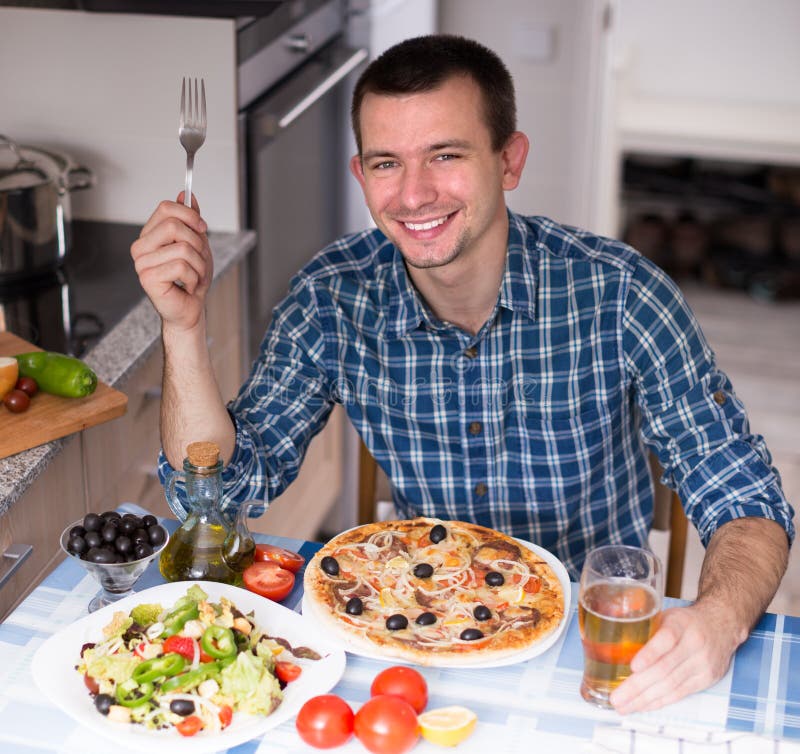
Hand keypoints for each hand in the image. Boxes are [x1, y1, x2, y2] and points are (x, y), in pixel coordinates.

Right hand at [131, 193, 211, 331]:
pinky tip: (187, 286)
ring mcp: (141, 263)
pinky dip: (194, 278)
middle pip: (173, 225)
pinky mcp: (148, 278)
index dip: (190, 215)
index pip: (166, 208)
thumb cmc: (191, 279)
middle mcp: (141, 247)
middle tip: (198, 260)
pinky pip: (181, 267)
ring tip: (193, 276)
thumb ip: (190, 219)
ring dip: (199, 265)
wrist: (191, 308)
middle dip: (197, 243)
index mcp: (150, 235)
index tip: (202, 228)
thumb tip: (185, 194)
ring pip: (183, 248)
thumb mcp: (197, 243)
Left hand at [609, 602, 738, 712]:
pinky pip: (680, 694)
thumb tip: (612, 644)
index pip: (666, 638)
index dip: (650, 654)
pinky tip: (643, 705)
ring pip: (671, 685)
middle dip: (638, 686)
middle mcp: (694, 644)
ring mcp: (703, 664)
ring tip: (624, 706)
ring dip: (645, 699)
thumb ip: (645, 627)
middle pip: (665, 668)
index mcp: (681, 623)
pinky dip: (659, 701)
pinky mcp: (706, 679)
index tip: (633, 666)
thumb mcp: (667, 615)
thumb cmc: (685, 621)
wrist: (721, 625)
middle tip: (617, 697)